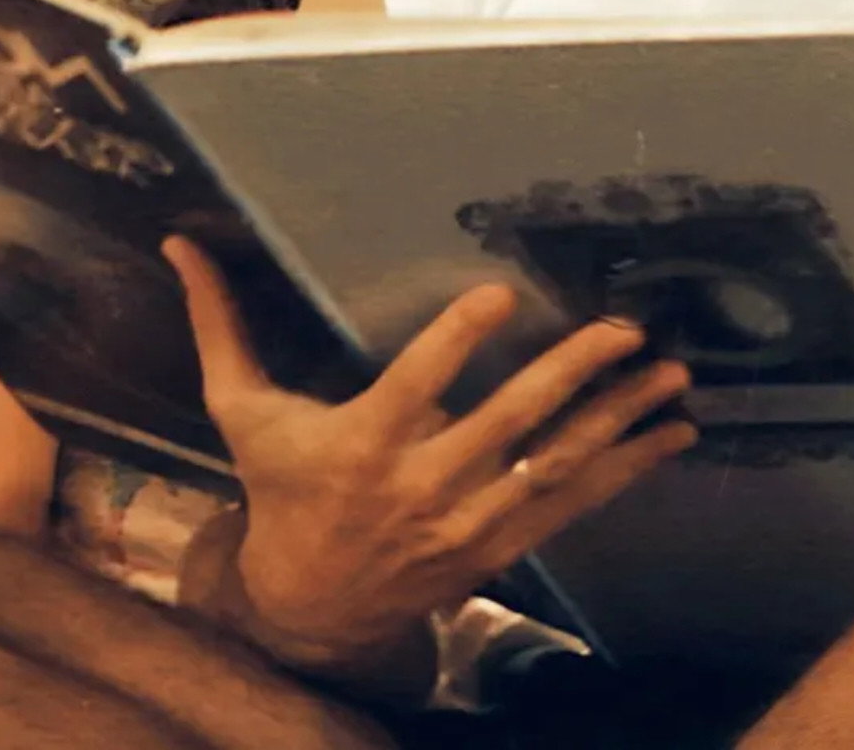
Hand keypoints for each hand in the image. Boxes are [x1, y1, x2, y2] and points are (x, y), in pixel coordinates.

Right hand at [165, 235, 696, 679]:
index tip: (501, 294)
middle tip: (625, 331)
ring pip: (555, 468)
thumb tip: (180, 246)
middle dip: (572, 377)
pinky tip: (672, 434)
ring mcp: (467, 522)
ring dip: (620, 423)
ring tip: (672, 378)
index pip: (416, 386)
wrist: (307, 607)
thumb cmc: (279, 493)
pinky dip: (627, 470)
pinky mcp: (499, 547)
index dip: (456, 341)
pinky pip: (572, 506)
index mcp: (361, 445)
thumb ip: (220, 326)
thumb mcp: (242, 413)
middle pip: (508, 427)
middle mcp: (421, 486)